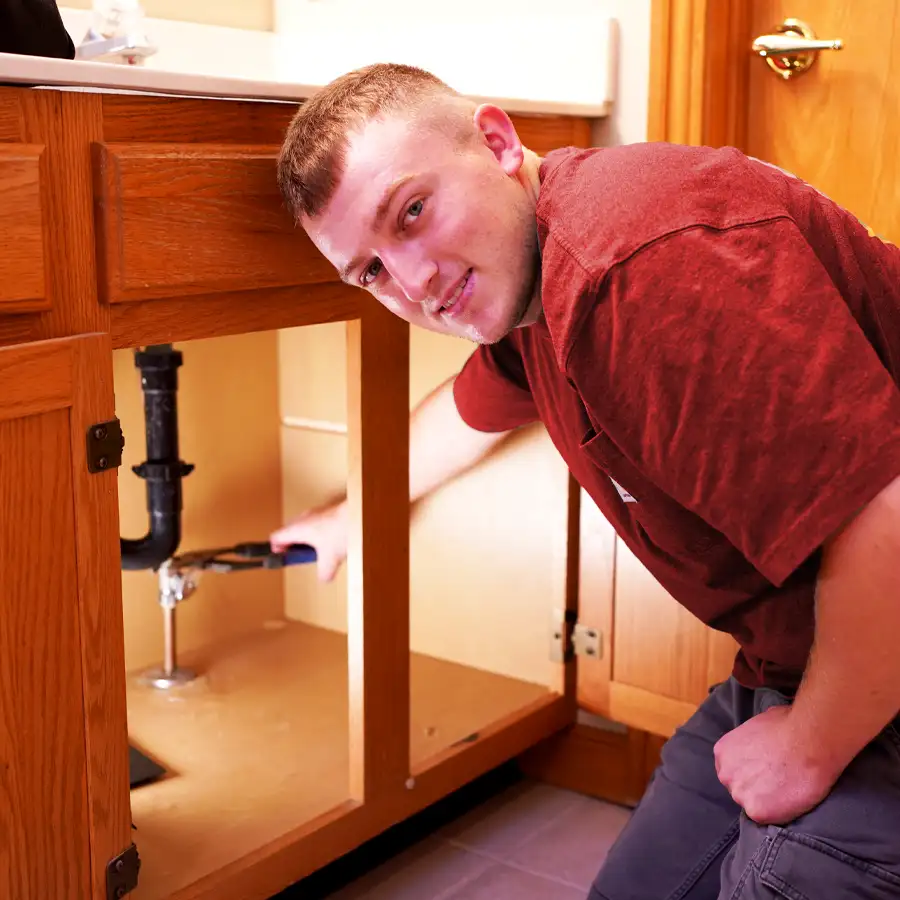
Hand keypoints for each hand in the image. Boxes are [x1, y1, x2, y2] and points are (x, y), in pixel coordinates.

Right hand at [270, 499, 347, 582]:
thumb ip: (323, 573)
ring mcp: (316, 512)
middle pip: (290, 532)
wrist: (358, 514)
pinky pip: (318, 522)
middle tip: (302, 555)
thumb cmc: (341, 530)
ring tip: (321, 550)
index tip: (283, 558)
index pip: (275, 538)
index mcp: (297, 529)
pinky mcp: (329, 510)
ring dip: (310, 539)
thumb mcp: (330, 560)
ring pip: (305, 527)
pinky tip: (334, 540)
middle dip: (295, 545)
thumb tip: (323, 578)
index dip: (276, 550)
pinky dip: (322, 532)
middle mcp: (304, 518)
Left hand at [713, 705, 840, 824]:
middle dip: (756, 787)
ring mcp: (739, 794)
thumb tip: (759, 742)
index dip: (751, 774)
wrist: (808, 739)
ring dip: (767, 801)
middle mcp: (725, 774)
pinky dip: (780, 812)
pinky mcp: (757, 811)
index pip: (733, 771)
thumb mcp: (757, 725)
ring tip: (787, 789)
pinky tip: (791, 799)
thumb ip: (750, 740)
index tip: (766, 773)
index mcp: (722, 752)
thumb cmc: (788, 725)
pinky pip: (767, 818)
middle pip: (740, 789)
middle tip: (779, 782)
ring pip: (753, 804)